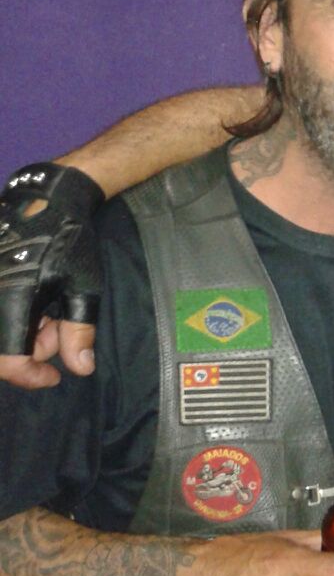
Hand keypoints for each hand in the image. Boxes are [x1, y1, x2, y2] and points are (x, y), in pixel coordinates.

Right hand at [0, 162, 102, 386]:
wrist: (48, 199)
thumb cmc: (70, 241)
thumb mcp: (82, 287)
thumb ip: (79, 332)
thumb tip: (80, 370)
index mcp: (9, 302)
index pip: (8, 362)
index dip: (31, 377)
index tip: (53, 376)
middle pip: (1, 347)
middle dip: (33, 346)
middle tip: (60, 324)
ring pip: (0, 328)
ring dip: (25, 328)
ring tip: (51, 305)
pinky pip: (0, 308)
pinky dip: (15, 312)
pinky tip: (36, 296)